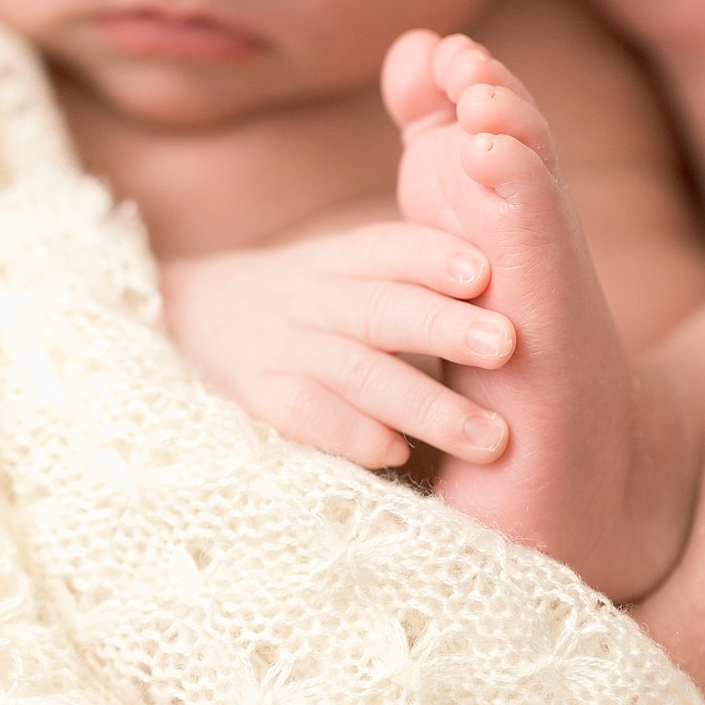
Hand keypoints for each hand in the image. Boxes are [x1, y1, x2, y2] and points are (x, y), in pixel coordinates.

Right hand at [159, 223, 515, 469]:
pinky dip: (348, 433)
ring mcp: (281, 348)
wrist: (183, 322)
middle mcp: (313, 298)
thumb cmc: (307, 307)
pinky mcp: (254, 399)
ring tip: (490, 436)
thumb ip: (413, 278)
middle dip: (446, 326)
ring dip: (425, 404)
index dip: (436, 256)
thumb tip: (521, 286)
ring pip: (356, 371)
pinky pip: (300, 415)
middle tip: (510, 345)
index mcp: (343, 262)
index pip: (391, 249)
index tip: (488, 272)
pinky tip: (397, 455)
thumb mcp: (347, 275)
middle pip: (382, 308)